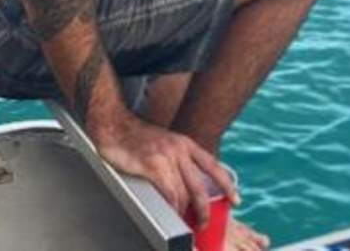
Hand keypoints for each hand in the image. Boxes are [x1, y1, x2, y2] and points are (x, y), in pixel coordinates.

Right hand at [93, 116, 238, 225]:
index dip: (227, 185)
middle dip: (204, 210)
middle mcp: (180, 149)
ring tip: (181, 223)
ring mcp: (167, 156)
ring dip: (184, 213)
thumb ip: (178, 160)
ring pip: (184, 194)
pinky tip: (170, 213)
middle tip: (203, 224)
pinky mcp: (152, 165)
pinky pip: (168, 193)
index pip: (213, 166)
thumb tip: (187, 186)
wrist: (114, 126)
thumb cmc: (136, 139)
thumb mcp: (165, 144)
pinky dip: (172, 207)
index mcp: (186, 144)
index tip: (236, 200)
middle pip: (200, 186)